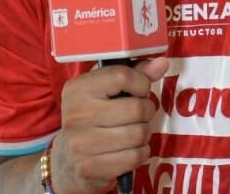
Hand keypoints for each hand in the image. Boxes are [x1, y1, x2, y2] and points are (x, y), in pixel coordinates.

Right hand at [51, 57, 168, 193]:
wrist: (67, 162)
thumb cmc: (93, 119)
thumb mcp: (105, 92)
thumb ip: (134, 75)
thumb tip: (162, 63)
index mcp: (78, 89)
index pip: (122, 76)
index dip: (141, 83)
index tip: (140, 91)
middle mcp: (76, 114)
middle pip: (136, 108)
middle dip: (146, 112)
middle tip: (139, 115)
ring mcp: (81, 143)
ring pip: (138, 134)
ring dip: (144, 133)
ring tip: (134, 131)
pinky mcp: (90, 167)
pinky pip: (134, 157)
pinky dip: (140, 153)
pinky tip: (129, 150)